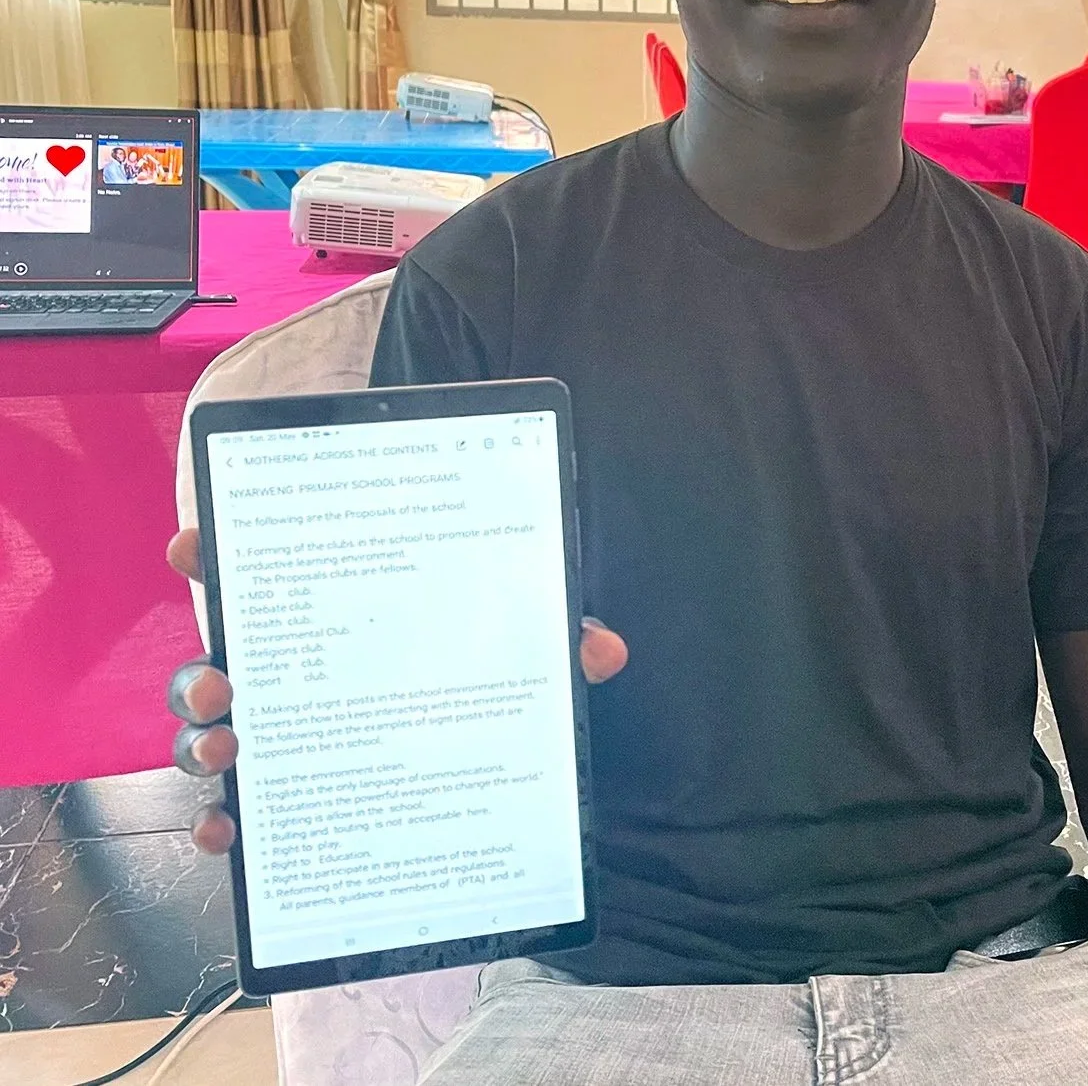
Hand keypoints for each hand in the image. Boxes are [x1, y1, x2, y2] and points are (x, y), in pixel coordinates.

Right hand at [164, 527, 629, 854]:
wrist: (480, 770)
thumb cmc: (483, 674)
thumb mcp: (519, 653)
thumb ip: (554, 643)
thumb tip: (603, 652)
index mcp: (339, 619)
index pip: (266, 575)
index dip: (216, 555)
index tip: (194, 543)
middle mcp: (295, 675)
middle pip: (223, 665)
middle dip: (206, 672)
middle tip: (226, 685)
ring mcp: (284, 737)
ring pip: (215, 735)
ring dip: (204, 742)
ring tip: (230, 751)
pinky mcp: (289, 799)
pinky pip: (239, 813)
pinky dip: (224, 825)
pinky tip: (229, 834)